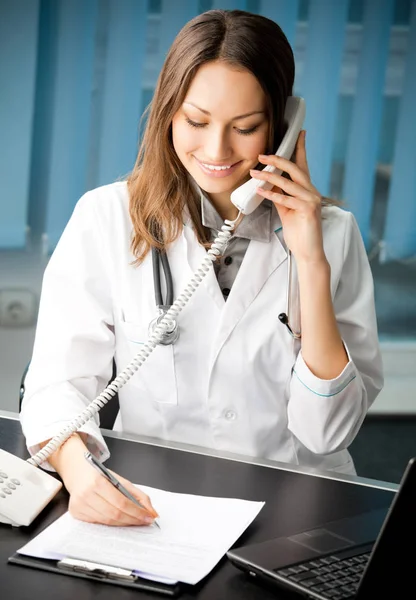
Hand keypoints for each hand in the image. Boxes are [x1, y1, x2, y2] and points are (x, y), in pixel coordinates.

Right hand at [48, 435, 158, 525]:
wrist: (77, 473)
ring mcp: (79, 505)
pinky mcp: (76, 513)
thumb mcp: (119, 480)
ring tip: (135, 521)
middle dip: (132, 519)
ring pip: (107, 521)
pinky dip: (111, 523)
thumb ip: (137, 495)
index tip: (149, 516)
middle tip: (145, 520)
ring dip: (123, 523)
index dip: (137, 512)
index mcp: (98, 482)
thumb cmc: (99, 475)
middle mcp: (86, 494)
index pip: (121, 502)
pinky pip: (98, 523)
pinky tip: (119, 520)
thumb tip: (151, 511)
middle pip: (114, 514)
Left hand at [250, 130, 326, 264]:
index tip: (299, 133)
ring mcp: (312, 200)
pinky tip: (260, 191)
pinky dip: (272, 194)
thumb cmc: (298, 232)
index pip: (303, 166)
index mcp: (307, 190)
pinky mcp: (308, 210)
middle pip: (295, 169)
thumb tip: (269, 185)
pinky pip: (286, 199)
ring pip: (288, 183)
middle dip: (278, 160)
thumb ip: (280, 196)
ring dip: (269, 177)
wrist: (308, 252)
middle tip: (261, 155)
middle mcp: (312, 192)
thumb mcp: (286, 210)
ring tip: (254, 173)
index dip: (301, 149)